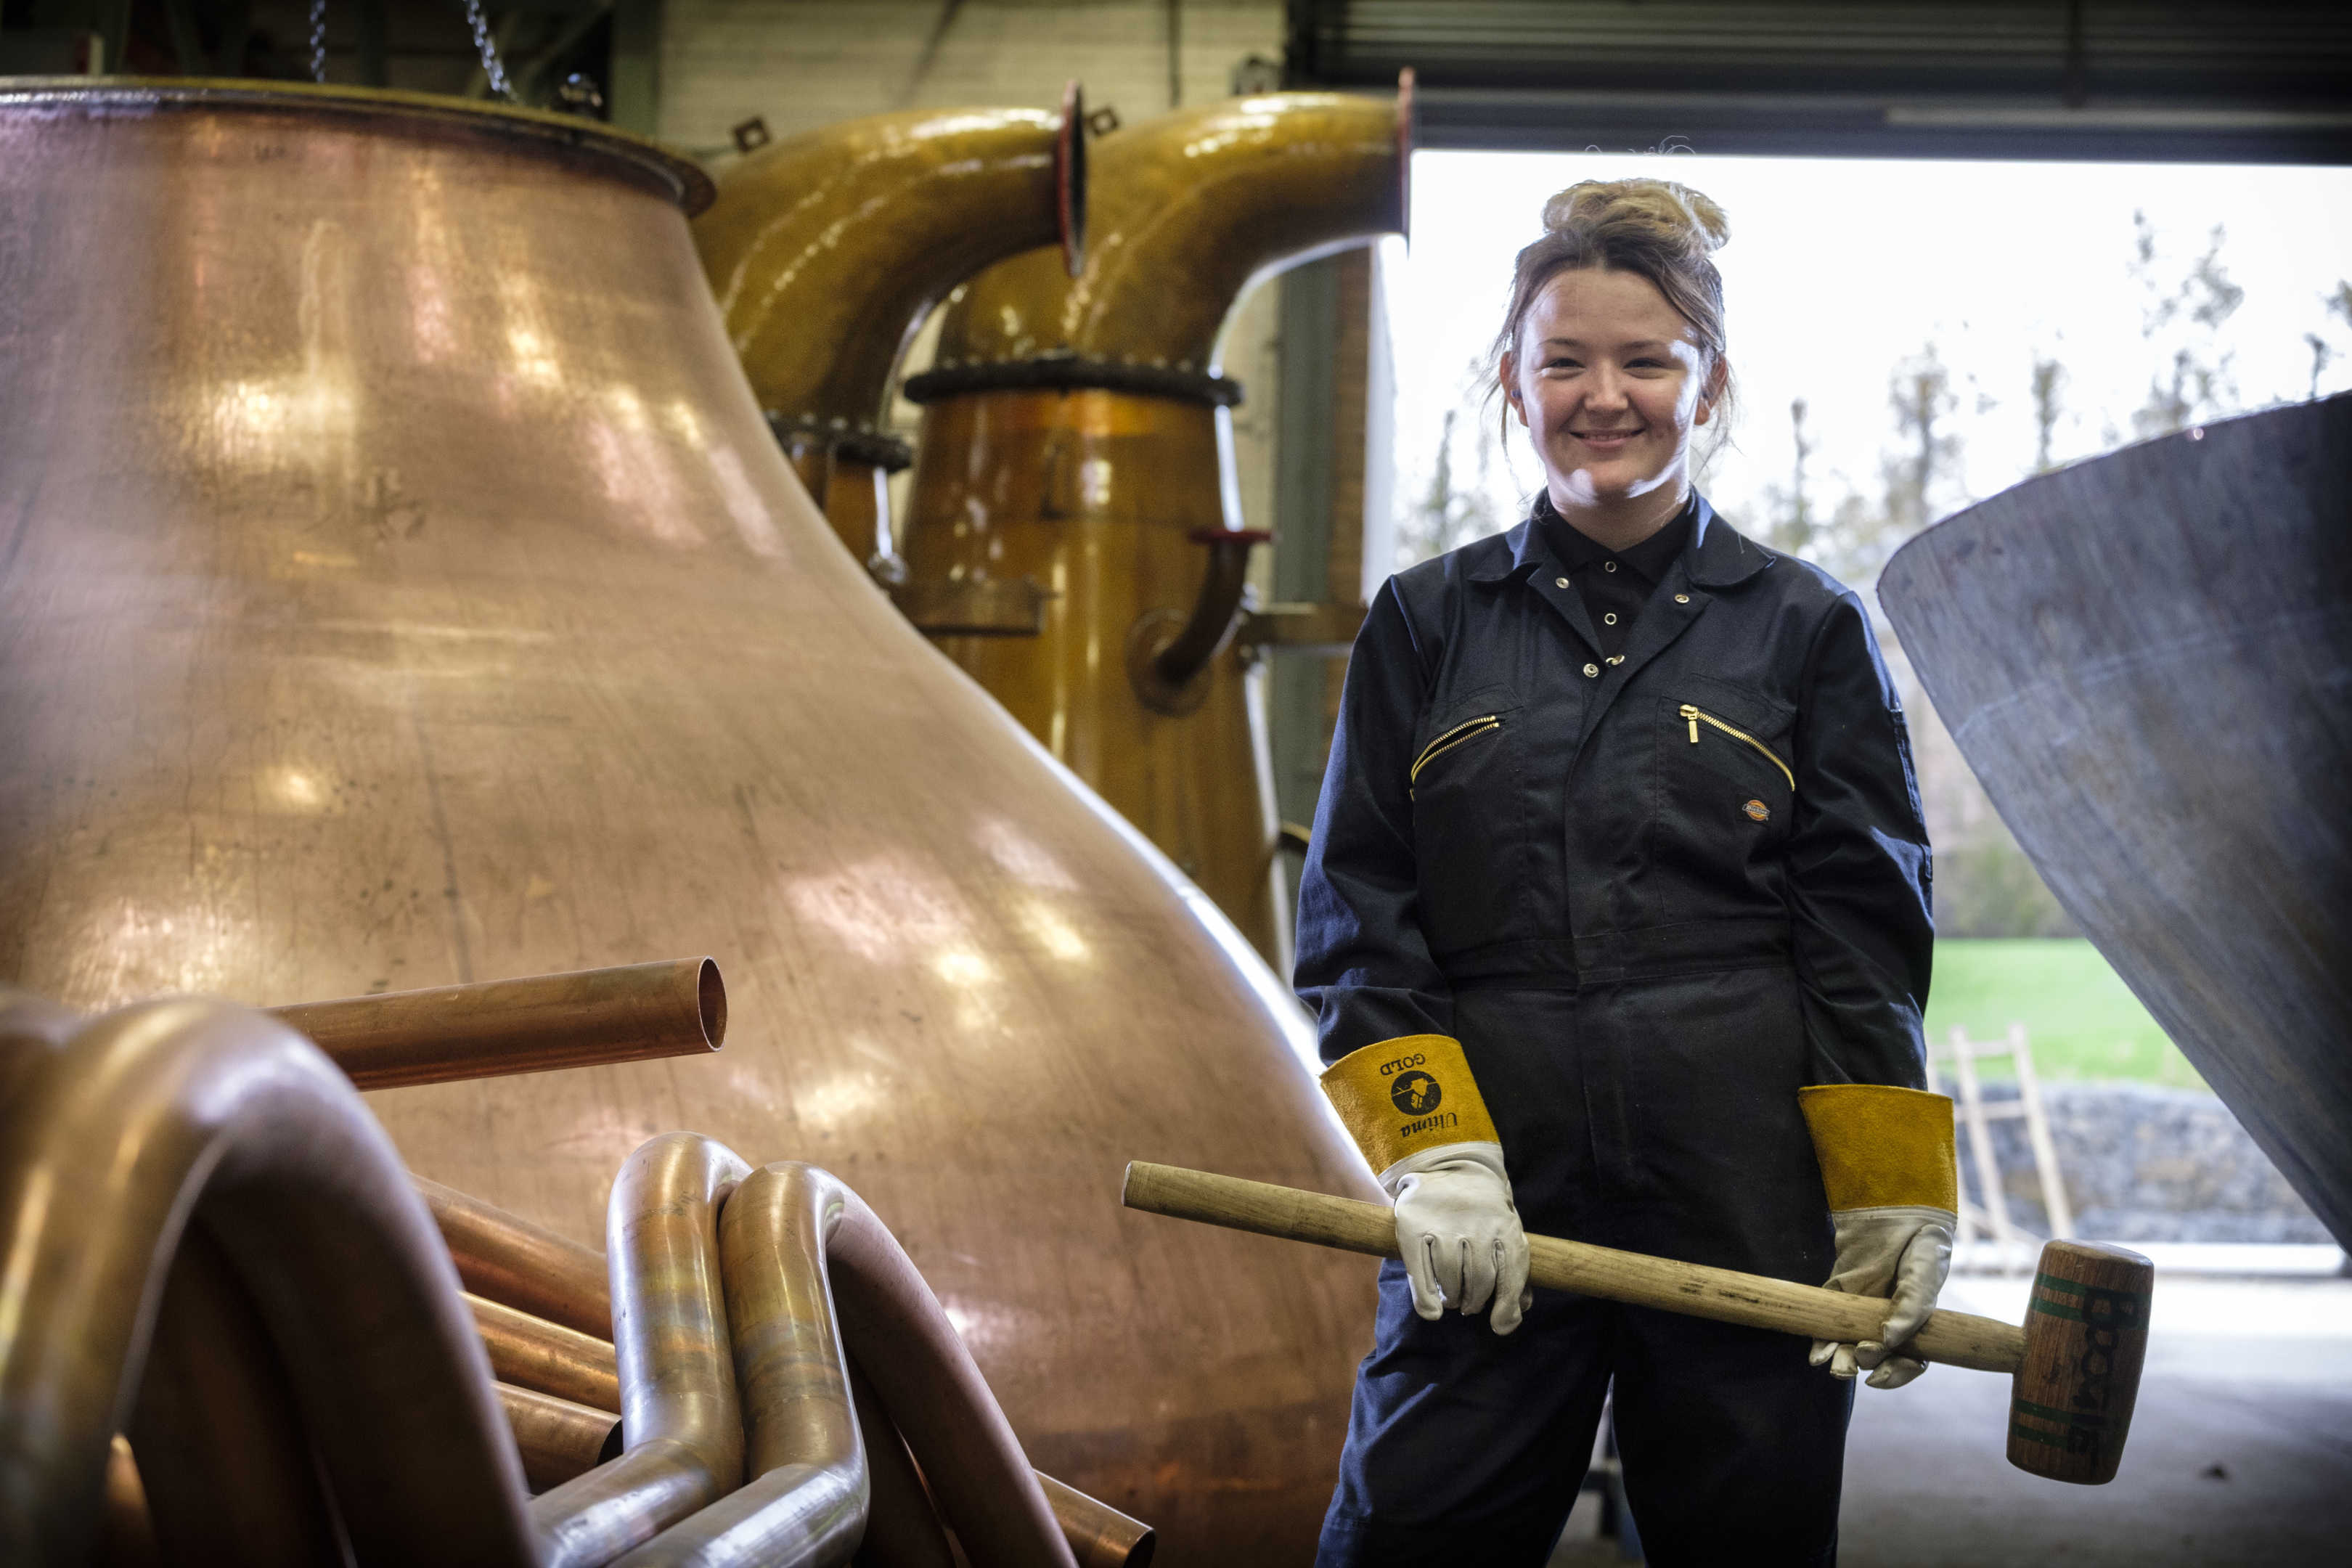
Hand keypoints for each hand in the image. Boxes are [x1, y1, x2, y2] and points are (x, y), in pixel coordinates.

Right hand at [1385, 1144, 1531, 1334]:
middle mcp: (1475, 1225)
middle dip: (1475, 1301)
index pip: (1512, 1274)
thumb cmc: (1483, 1212)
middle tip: (1468, 1303)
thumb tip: (1516, 1314)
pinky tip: (1433, 1310)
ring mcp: (1442, 1225)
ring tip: (1452, 1295)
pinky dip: (1427, 1301)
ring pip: (1450, 1281)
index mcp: (1505, 1226)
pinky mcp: (1412, 1227)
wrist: (1449, 1166)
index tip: (1500, 1324)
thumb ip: (1514, 1271)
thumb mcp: (1506, 1231)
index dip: (1507, 1306)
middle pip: (1479, 1281)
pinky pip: (1420, 1275)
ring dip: (1453, 1298)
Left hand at [1809, 1206, 1954, 1387]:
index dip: (1895, 1375)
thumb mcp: (1924, 1276)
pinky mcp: (1838, 1296)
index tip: (1879, 1377)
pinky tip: (1817, 1353)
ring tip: (1832, 1365)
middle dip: (1864, 1364)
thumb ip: (1912, 1307)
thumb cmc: (1921, 1250)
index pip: (1908, 1362)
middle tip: (1859, 1356)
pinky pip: (1828, 1323)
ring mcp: (1861, 1313)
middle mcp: (1887, 1325)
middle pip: (1875, 1359)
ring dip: (1839, 1360)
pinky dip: (1821, 1340)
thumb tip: (1889, 1339)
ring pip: (1848, 1347)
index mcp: (1916, 1327)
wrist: (1899, 1215)